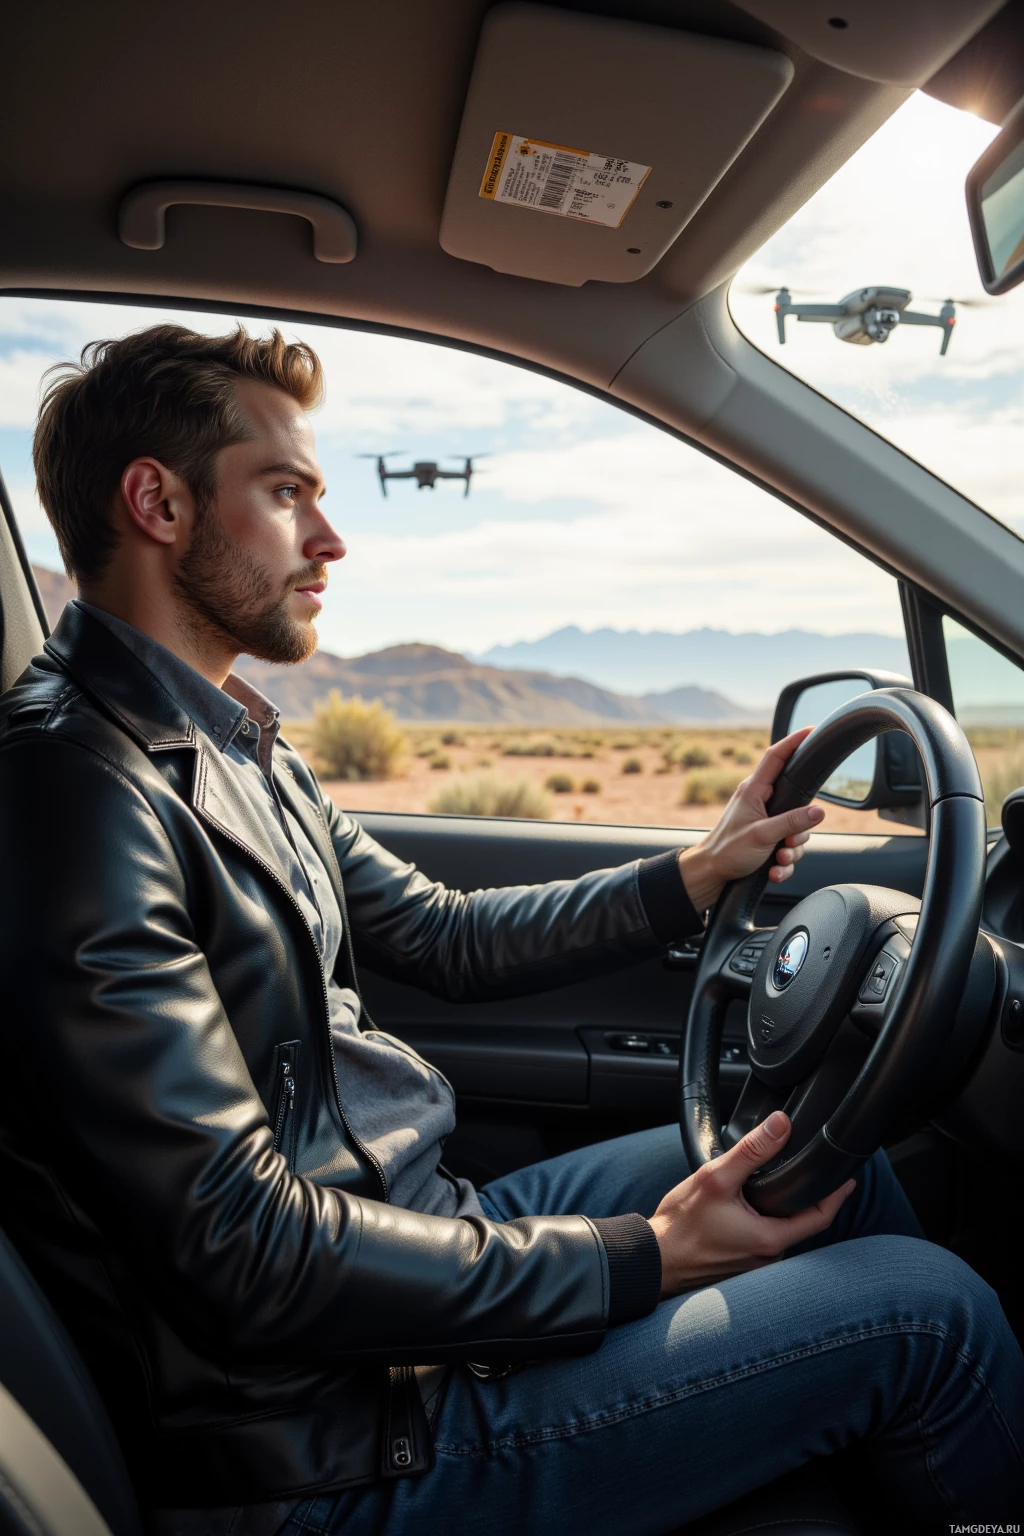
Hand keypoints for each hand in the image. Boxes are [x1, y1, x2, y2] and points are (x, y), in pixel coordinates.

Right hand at [648, 1111, 854, 1297]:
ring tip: (780, 1185)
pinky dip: (764, 1221)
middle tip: (815, 1175)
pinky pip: (762, 1239)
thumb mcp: (716, 1178)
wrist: (653, 1259)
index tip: (848, 1178)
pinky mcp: (739, 1263)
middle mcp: (767, 1257)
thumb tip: (780, 1125)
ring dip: (782, 1210)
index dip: (837, 1195)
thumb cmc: (680, 1226)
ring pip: (780, 1231)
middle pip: (802, 1223)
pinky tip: (750, 1206)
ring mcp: (754, 1264)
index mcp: (770, 1240)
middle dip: (809, 1199)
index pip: (821, 1217)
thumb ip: (752, 1151)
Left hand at [677, 728, 823, 910]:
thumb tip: (819, 812)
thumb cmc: (728, 850)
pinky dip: (784, 864)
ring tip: (778, 859)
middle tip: (789, 842)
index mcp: (754, 791)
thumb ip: (792, 822)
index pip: (776, 757)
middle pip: (797, 804)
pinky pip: (787, 849)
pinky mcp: (765, 841)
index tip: (811, 730)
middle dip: (799, 829)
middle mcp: (760, 802)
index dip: (793, 741)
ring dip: (792, 850)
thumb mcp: (763, 835)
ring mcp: (764, 822)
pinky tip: (774, 872)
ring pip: (795, 831)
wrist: (710, 875)